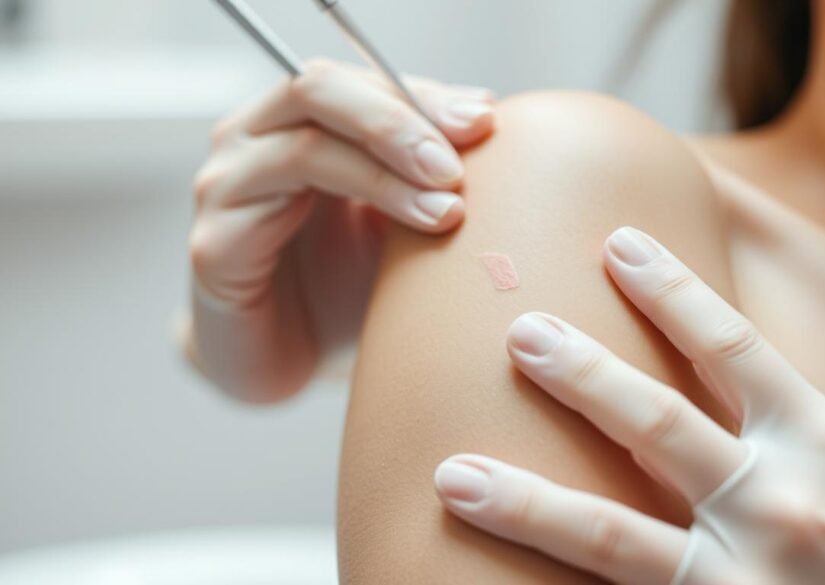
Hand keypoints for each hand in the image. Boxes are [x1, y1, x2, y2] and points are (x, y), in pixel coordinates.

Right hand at [186, 59, 494, 398]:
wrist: (291, 364)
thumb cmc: (344, 287)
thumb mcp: (399, 220)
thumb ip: (426, 170)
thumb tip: (484, 117)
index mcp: (297, 123)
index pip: (360, 81)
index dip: (424, 94)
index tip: (485, 119)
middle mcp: (253, 139)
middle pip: (321, 86)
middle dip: (401, 119)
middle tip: (457, 164)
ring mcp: (225, 185)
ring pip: (305, 141)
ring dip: (386, 167)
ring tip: (447, 207)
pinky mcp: (214, 242)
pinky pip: (277, 200)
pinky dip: (352, 201)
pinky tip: (406, 232)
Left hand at [434, 227, 824, 583]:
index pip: (730, 347)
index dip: (668, 291)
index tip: (616, 246)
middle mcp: (775, 504)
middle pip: (653, 422)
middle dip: (580, 374)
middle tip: (514, 333)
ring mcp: (740, 577)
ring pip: (611, 531)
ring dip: (528, 500)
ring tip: (453, 475)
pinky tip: (497, 583)